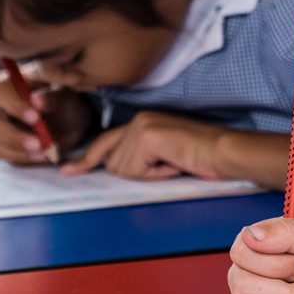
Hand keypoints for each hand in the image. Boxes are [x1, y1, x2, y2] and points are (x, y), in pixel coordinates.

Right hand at [0, 71, 94, 164]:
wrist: (72, 122)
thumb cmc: (65, 102)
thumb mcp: (65, 97)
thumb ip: (52, 97)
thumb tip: (36, 100)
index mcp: (11, 86)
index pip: (0, 93)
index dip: (15, 106)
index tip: (36, 118)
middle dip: (14, 136)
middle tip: (39, 143)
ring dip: (20, 151)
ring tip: (45, 151)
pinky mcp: (3, 146)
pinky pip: (4, 155)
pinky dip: (23, 158)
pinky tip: (43, 156)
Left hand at [64, 111, 227, 178]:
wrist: (224, 151)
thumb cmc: (200, 156)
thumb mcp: (162, 153)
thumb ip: (138, 154)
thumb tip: (113, 167)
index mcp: (141, 120)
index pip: (105, 142)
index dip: (87, 159)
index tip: (68, 170)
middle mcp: (138, 119)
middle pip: (113, 163)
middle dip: (137, 173)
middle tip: (168, 165)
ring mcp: (142, 126)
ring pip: (123, 169)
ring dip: (148, 174)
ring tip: (173, 163)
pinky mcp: (148, 136)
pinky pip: (136, 170)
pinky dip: (155, 174)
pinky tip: (174, 163)